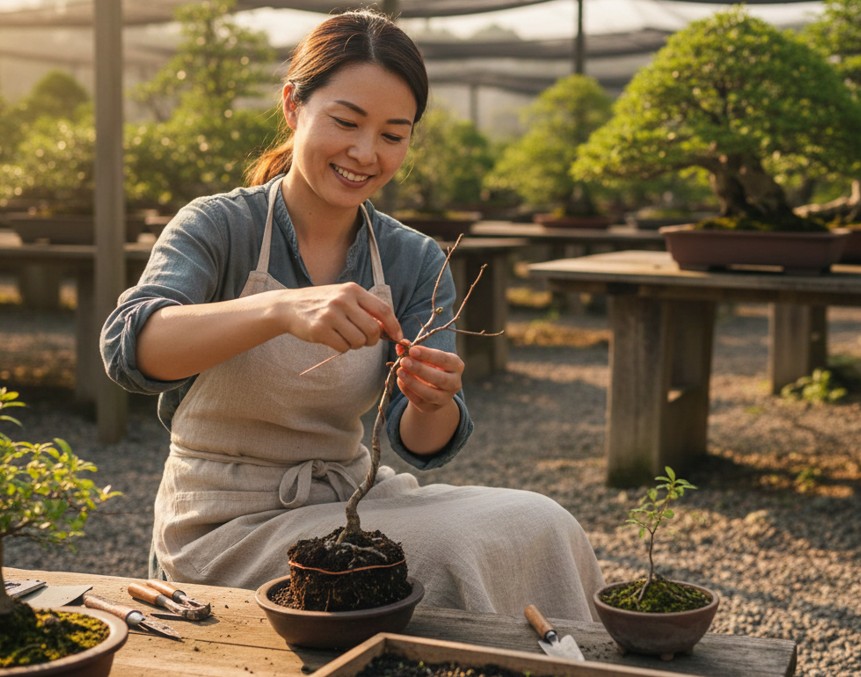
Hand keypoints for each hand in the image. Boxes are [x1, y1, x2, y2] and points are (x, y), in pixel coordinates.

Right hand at [282, 282, 401, 351]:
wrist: (289, 306)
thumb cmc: (322, 303)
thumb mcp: (344, 297)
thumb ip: (365, 308)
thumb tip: (389, 330)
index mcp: (353, 290)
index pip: (383, 310)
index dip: (394, 326)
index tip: (398, 337)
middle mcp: (343, 300)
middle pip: (373, 329)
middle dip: (372, 340)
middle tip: (364, 340)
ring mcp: (330, 314)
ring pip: (359, 341)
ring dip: (355, 345)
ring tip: (345, 337)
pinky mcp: (320, 329)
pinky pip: (343, 347)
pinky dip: (342, 348)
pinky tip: (333, 339)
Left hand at [395, 342, 462, 412]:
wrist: (432, 386)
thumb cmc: (430, 365)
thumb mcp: (425, 356)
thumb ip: (413, 350)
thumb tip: (401, 345)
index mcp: (456, 366)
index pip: (444, 360)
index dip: (428, 355)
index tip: (412, 350)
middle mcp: (455, 383)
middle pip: (440, 378)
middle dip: (420, 369)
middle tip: (404, 361)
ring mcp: (445, 398)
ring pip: (430, 394)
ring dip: (413, 383)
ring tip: (399, 371)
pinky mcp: (432, 408)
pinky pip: (419, 402)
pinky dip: (408, 391)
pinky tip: (400, 381)